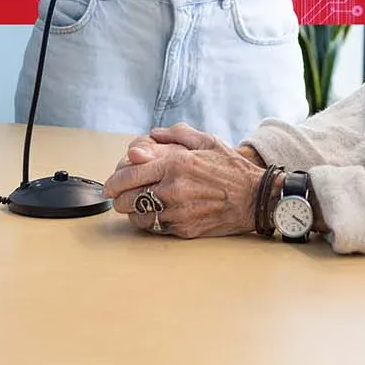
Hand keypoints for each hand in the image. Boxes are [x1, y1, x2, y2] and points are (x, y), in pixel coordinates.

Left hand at [103, 123, 265, 238]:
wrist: (255, 197)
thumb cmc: (231, 168)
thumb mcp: (206, 141)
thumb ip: (175, 135)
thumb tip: (151, 135)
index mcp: (176, 163)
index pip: (130, 174)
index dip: (114, 181)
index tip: (110, 184)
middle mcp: (173, 188)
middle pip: (127, 199)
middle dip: (118, 198)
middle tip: (119, 196)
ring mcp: (178, 211)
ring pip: (138, 216)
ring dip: (132, 212)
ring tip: (135, 206)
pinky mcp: (185, 229)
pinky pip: (156, 228)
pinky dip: (150, 222)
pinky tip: (154, 215)